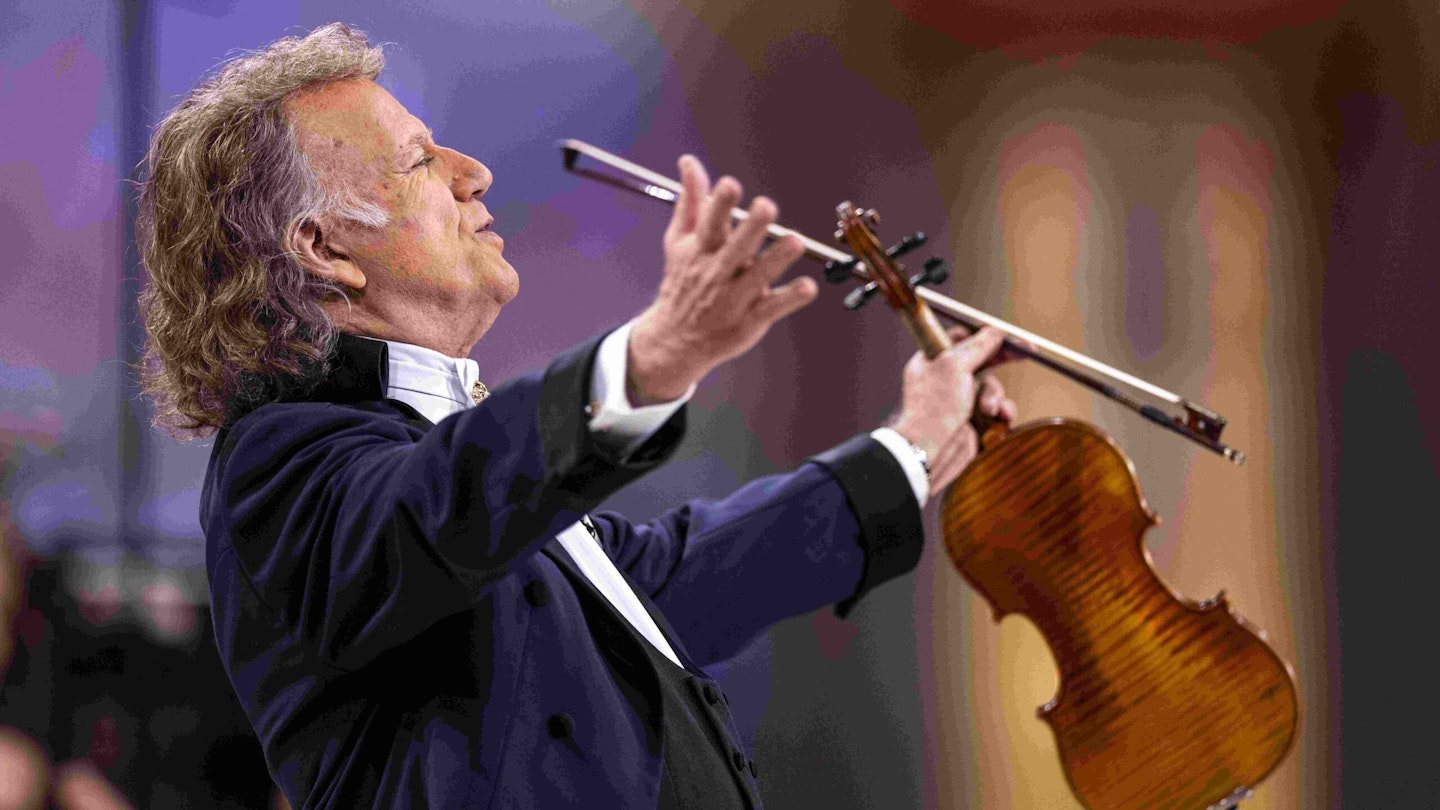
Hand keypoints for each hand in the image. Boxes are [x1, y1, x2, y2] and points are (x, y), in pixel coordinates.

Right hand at [626, 155, 816, 402]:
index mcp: (700, 251)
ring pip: (758, 277)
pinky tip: (808, 287)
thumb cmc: (683, 282)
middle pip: (735, 249)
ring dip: (777, 259)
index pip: (709, 224)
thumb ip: (690, 201)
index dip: (718, 204)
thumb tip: (689, 161)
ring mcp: (733, 299)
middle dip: (751, 228)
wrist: (676, 340)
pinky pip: (772, 308)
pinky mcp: (750, 320)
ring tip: (795, 241)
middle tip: (767, 206)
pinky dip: (790, 298)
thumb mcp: (680, 242)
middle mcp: (716, 274)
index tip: (730, 184)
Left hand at [889, 326, 1017, 496]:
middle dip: (1002, 358)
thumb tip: (996, 330)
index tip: (1004, 333)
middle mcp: (944, 379)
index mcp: (931, 361)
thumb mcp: (955, 366)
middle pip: (980, 360)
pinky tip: (1001, 418)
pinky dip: (1002, 412)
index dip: (982, 334)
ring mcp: (959, 401)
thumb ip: (977, 346)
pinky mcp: (972, 422)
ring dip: (996, 394)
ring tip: (989, 408)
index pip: (959, 338)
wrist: (930, 453)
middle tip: (1027, 351)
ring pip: (991, 387)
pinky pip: (996, 410)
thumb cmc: (934, 407)